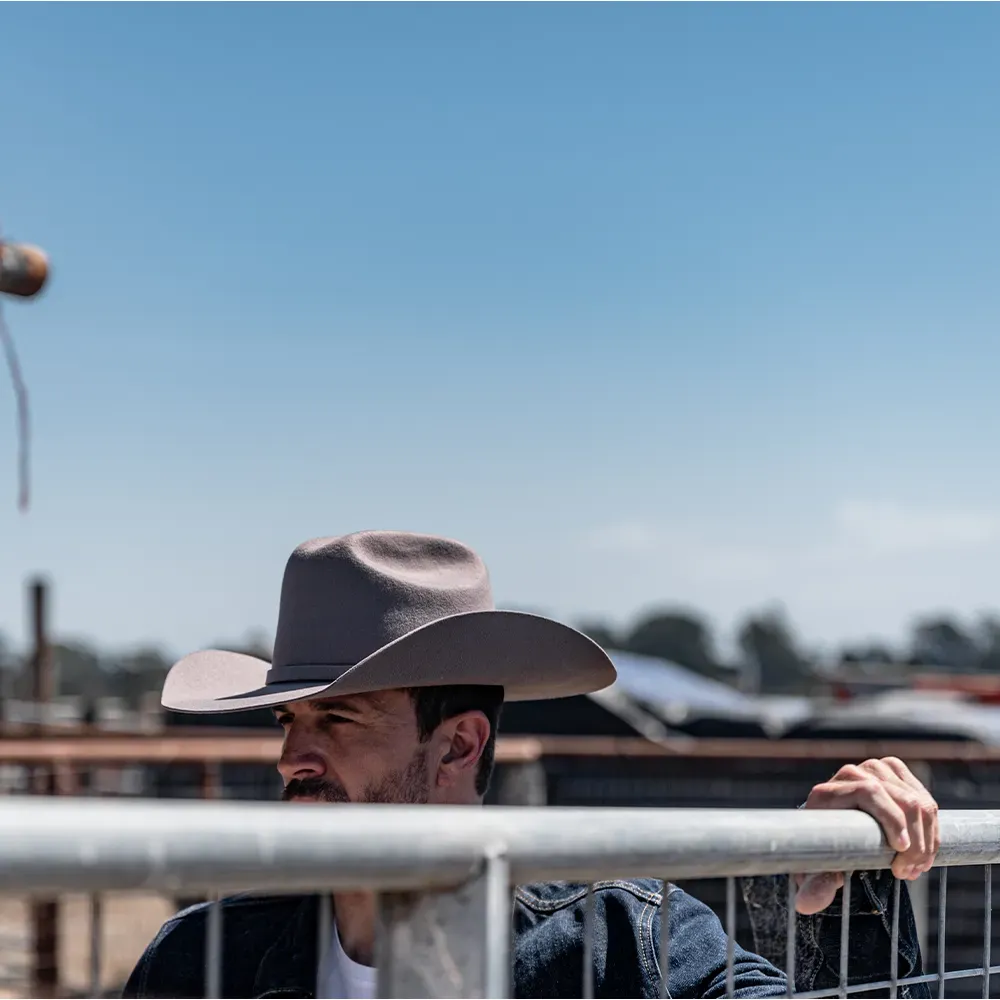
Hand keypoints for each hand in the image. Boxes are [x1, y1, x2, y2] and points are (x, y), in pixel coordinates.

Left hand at [795, 757, 938, 914]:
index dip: (890, 818)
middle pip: (900, 798)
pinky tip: (923, 853)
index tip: (900, 850)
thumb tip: (806, 905)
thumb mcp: (817, 869)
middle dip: (913, 841)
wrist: (833, 832)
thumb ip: (816, 885)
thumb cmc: (824, 851)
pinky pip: (926, 799)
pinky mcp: (894, 773)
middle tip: (909, 873)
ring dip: (925, 840)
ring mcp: (874, 770)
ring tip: (915, 867)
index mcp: (827, 793)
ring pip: (918, 801)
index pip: (868, 791)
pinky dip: (931, 830)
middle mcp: (850, 775)